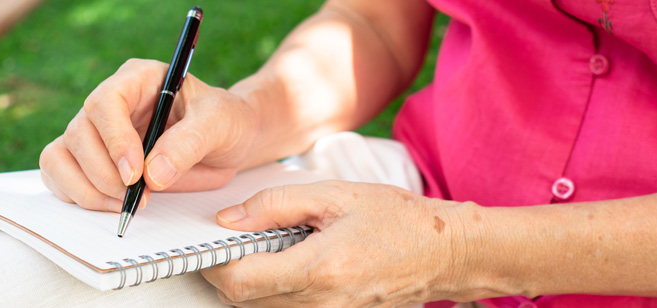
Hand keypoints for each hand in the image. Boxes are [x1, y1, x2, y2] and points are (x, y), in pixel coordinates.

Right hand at [38, 59, 259, 211]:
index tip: (134, 173)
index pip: (105, 102)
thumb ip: (189, 142)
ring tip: (127, 204)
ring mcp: (95, 133)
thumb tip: (153, 173)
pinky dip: (78, 196)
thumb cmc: (224, 122)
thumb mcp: (219, 123)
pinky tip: (111, 205)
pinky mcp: (90, 161)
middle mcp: (109, 104)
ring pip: (61, 156)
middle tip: (138, 197)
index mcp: (138, 79)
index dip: (113, 139)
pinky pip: (60, 176)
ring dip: (87, 189)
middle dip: (104, 173)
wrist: (227, 143)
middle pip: (79, 133)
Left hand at [200, 180, 482, 306]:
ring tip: (267, 248)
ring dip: (250, 281)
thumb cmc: (398, 220)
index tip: (212, 241)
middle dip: (227, 272)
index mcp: (319, 269)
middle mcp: (320, 304)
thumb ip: (275, 205)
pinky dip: (274, 291)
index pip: (240, 280)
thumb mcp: (335, 195)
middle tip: (234, 240)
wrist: (445, 254)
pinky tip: (289, 264)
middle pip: (243, 301)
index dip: (215, 262)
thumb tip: (229, 220)